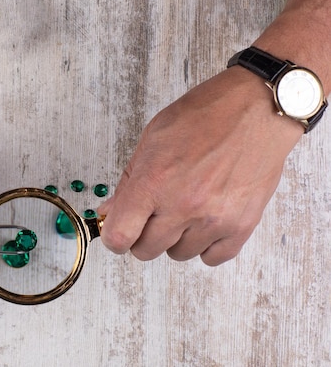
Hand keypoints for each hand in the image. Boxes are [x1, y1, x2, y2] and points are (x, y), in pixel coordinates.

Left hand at [98, 67, 302, 265]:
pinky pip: (212, 257)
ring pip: (178, 254)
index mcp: (154, 182)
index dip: (114, 238)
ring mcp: (214, 219)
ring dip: (176, 238)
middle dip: (143, 235)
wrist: (257, 108)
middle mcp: (183, 205)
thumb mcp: (153, 139)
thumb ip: (129, 181)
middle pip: (146, 250)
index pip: (120, 235)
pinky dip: (205, 244)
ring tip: (186, 208)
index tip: (118, 232)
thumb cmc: (205, 116)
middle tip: (153, 214)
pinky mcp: (241, 226)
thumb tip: (110, 210)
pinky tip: (205, 221)